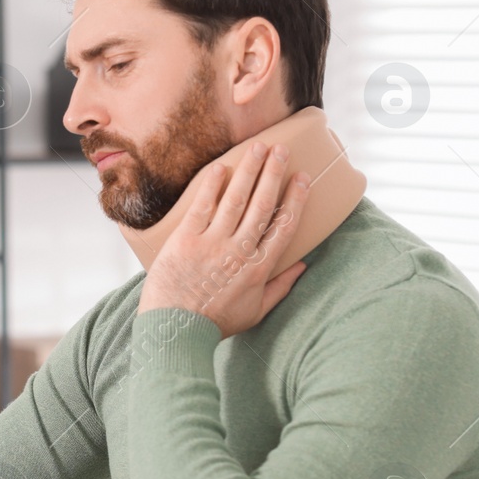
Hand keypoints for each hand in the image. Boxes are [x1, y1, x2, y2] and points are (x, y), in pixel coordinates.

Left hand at [138, 141, 309, 339]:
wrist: (175, 331)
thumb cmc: (215, 323)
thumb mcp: (255, 311)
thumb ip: (280, 288)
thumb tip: (303, 266)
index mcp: (259, 268)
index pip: (283, 225)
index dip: (295, 199)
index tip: (302, 178)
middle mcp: (239, 251)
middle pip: (262, 204)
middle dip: (274, 173)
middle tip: (282, 149)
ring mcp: (212, 244)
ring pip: (235, 199)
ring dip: (248, 170)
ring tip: (257, 147)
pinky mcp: (185, 240)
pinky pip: (202, 206)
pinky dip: (212, 185)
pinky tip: (221, 167)